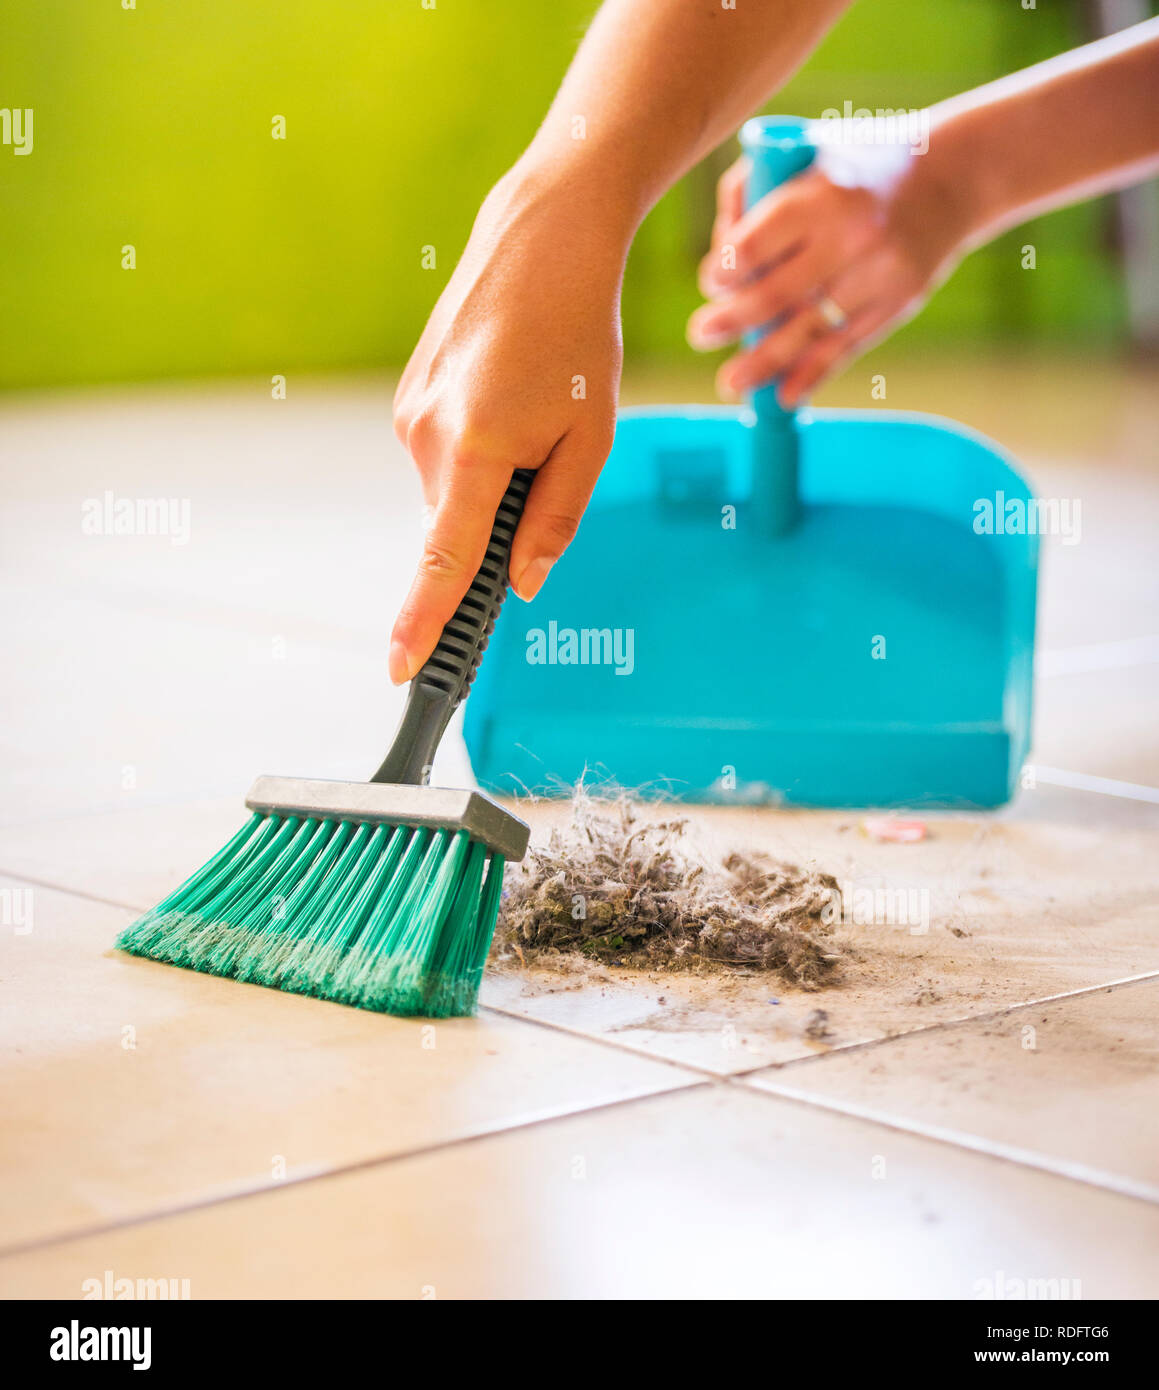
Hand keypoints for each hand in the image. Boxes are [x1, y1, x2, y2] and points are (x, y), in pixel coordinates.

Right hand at [389, 165, 628, 684]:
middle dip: (501, 517)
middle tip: (551, 452)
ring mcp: (409, 415)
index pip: (444, 561)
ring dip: (493, 478)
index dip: (424, 624)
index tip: (403, 670)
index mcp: (476, 451)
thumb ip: (554, 521)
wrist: (541, 237)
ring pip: (454, 490)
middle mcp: (425, 437)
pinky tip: (509, 395)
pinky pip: (445, 455)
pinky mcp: (408, 396)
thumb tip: (521, 584)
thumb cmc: (580, 336)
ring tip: (535, 405)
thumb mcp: (590, 439)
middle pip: (461, 525)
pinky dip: (478, 450)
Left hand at [687, 130, 967, 406]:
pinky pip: (845, 348)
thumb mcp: (806, 152)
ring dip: (761, 363)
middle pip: (773, 296)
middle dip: (730, 321)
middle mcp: (850, 238)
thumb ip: (751, 191)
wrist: (952, 176)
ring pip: (806, 331)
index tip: (712, 283)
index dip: (723, 272)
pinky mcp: (896, 304)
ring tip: (730, 384)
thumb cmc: (858, 165)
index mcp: (820, 195)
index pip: (754, 247)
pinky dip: (811, 376)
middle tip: (700, 334)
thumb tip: (720, 252)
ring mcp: (876, 275)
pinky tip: (784, 398)